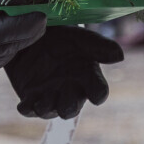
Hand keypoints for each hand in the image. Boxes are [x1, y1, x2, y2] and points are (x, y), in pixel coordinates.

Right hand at [0, 0, 45, 76]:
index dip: (26, 24)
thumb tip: (16, 0)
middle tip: (42, 18)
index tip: (42, 15)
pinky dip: (9, 49)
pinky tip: (13, 37)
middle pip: (10, 45)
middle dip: (29, 32)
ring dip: (21, 40)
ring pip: (7, 55)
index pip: (5, 31)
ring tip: (29, 26)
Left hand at [4, 26, 123, 119]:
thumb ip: (97, 45)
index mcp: (87, 75)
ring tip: (41, 105)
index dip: (98, 93)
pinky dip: (27, 108)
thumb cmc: (61, 36)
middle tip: (66, 104)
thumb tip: (120, 55)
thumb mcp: (78, 36)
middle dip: (69, 107)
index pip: (97, 88)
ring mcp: (50, 95)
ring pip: (50, 110)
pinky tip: (23, 106)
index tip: (98, 96)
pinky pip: (29, 108)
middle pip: (72, 106)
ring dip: (47, 109)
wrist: (31, 33)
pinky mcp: (31, 97)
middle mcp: (70, 89)